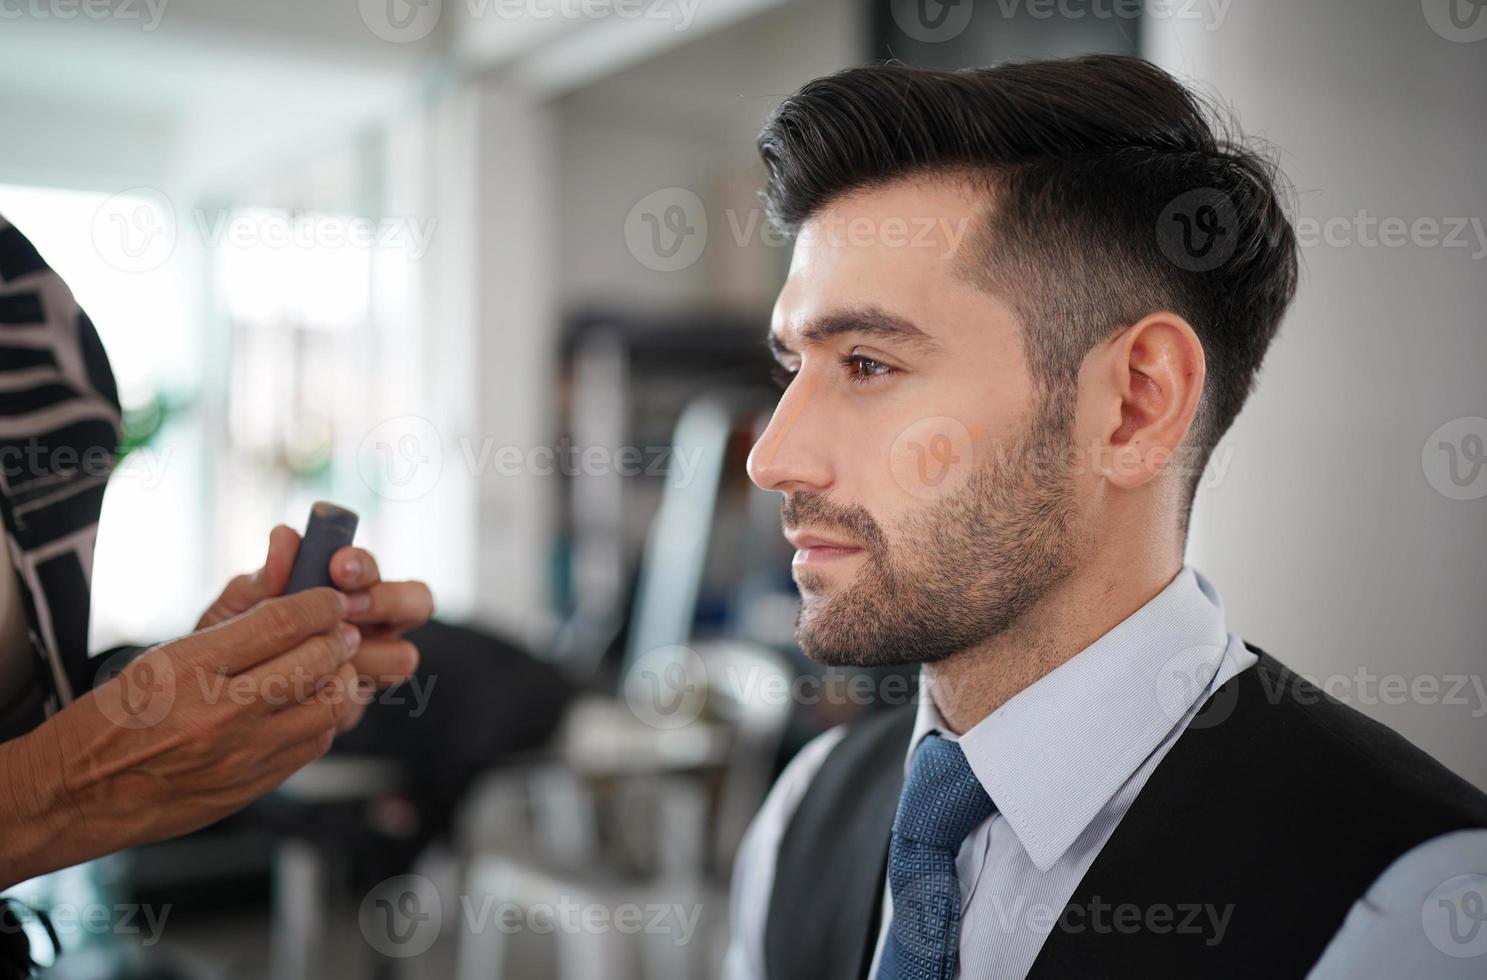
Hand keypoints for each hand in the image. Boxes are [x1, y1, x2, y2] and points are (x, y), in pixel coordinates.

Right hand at [1, 589, 358, 887]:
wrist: (77, 793)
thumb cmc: (114, 716)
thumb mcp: (161, 658)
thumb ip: (231, 632)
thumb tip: (294, 606)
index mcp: (190, 668)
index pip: (282, 623)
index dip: (320, 605)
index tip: (331, 599)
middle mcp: (219, 713)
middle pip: (314, 662)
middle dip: (338, 639)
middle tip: (341, 630)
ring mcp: (239, 755)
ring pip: (326, 707)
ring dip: (339, 680)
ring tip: (333, 667)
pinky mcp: (250, 787)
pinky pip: (312, 745)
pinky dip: (323, 718)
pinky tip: (312, 705)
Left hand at [198, 526, 433, 731]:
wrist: (207, 705)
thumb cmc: (225, 642)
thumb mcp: (234, 610)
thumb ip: (261, 579)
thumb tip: (285, 536)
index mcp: (343, 589)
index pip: (372, 568)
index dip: (363, 565)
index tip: (337, 567)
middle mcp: (368, 623)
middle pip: (417, 602)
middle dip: (387, 601)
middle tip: (349, 608)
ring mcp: (368, 666)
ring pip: (404, 657)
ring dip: (371, 654)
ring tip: (329, 654)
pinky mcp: (352, 706)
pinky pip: (364, 701)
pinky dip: (340, 696)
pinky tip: (307, 692)